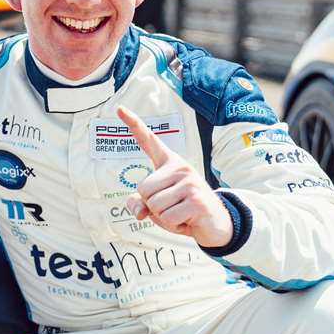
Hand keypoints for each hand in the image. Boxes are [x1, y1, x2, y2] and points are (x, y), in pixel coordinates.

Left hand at [116, 106, 233, 248]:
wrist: (215, 225)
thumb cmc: (182, 212)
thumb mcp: (157, 207)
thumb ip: (140, 204)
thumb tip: (139, 210)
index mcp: (169, 163)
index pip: (148, 140)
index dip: (133, 124)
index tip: (119, 108)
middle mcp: (180, 167)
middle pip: (143, 189)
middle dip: (152, 206)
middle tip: (173, 207)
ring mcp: (190, 181)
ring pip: (154, 205)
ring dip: (163, 217)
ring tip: (181, 213)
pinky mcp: (197, 199)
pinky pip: (167, 217)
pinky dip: (173, 225)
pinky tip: (187, 220)